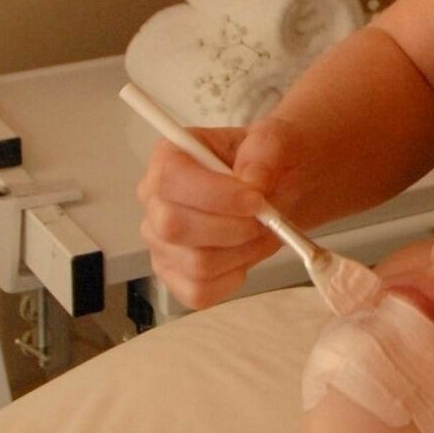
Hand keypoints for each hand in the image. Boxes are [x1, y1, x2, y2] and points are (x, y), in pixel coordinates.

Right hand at [136, 124, 282, 308]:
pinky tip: (245, 254)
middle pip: (175, 227)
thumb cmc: (267, 161)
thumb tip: (252, 181)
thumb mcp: (274, 140)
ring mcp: (161, 242)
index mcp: (169, 158)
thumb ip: (264, 151)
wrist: (278, 188)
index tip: (256, 200)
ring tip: (261, 233)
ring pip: (195, 264)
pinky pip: (199, 292)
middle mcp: (154, 201)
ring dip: (242, 252)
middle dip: (232, 228)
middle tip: (265, 219)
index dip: (215, 195)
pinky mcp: (175, 275)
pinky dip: (233, 278)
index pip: (170, 180)